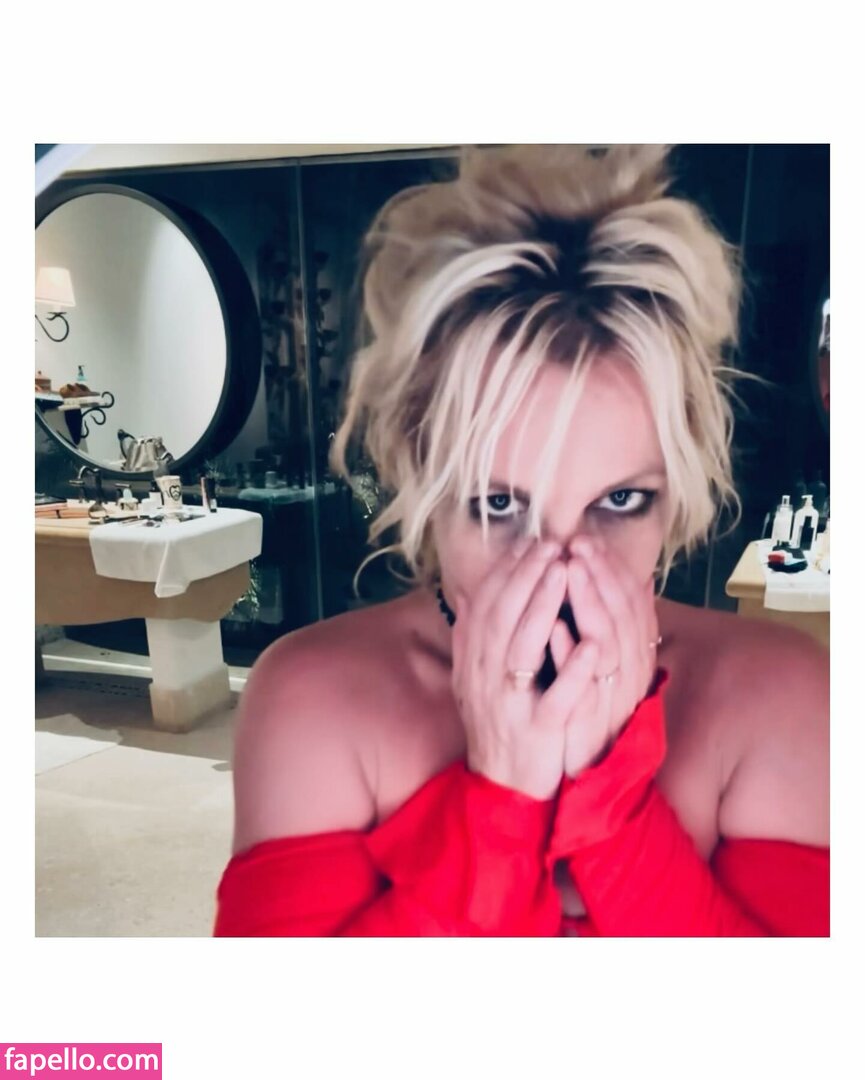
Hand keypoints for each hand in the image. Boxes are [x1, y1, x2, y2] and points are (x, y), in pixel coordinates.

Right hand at [451, 537, 599, 800]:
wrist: (503, 786)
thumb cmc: (500, 722)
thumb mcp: (477, 678)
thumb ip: (476, 638)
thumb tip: (470, 593)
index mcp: (472, 662)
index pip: (485, 606)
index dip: (506, 571)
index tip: (529, 542)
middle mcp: (483, 679)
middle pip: (501, 617)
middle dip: (525, 576)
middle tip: (550, 544)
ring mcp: (508, 706)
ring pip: (522, 649)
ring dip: (543, 607)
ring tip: (564, 572)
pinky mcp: (536, 732)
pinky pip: (554, 699)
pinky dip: (572, 671)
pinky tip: (591, 644)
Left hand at [546, 536, 660, 777]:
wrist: (579, 776)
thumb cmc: (584, 712)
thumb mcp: (597, 668)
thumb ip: (603, 628)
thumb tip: (606, 584)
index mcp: (632, 660)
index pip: (632, 605)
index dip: (613, 570)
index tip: (590, 539)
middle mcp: (628, 676)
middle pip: (624, 616)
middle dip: (602, 574)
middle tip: (581, 542)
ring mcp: (609, 699)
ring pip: (608, 643)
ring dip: (589, 603)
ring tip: (571, 568)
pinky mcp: (587, 723)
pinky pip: (583, 687)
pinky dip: (571, 657)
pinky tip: (557, 628)